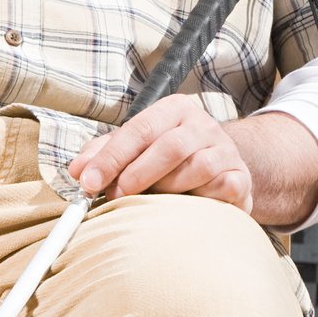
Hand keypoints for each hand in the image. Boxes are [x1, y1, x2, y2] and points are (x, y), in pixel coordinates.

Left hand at [69, 95, 253, 212]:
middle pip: (170, 146)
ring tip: (152, 203)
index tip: (87, 182)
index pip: (140, 129)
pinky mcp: (240, 177)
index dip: (111, 157)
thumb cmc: (169, 162)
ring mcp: (225, 150)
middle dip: (137, 175)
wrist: (220, 170)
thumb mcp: (136, 150)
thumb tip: (76, 170)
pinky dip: (201, 200)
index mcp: (174, 110)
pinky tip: (188, 206)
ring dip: (168, 190)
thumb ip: (105, 156)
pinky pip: (222, 188)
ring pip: (197, 168)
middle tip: (115, 197)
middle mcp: (203, 125)